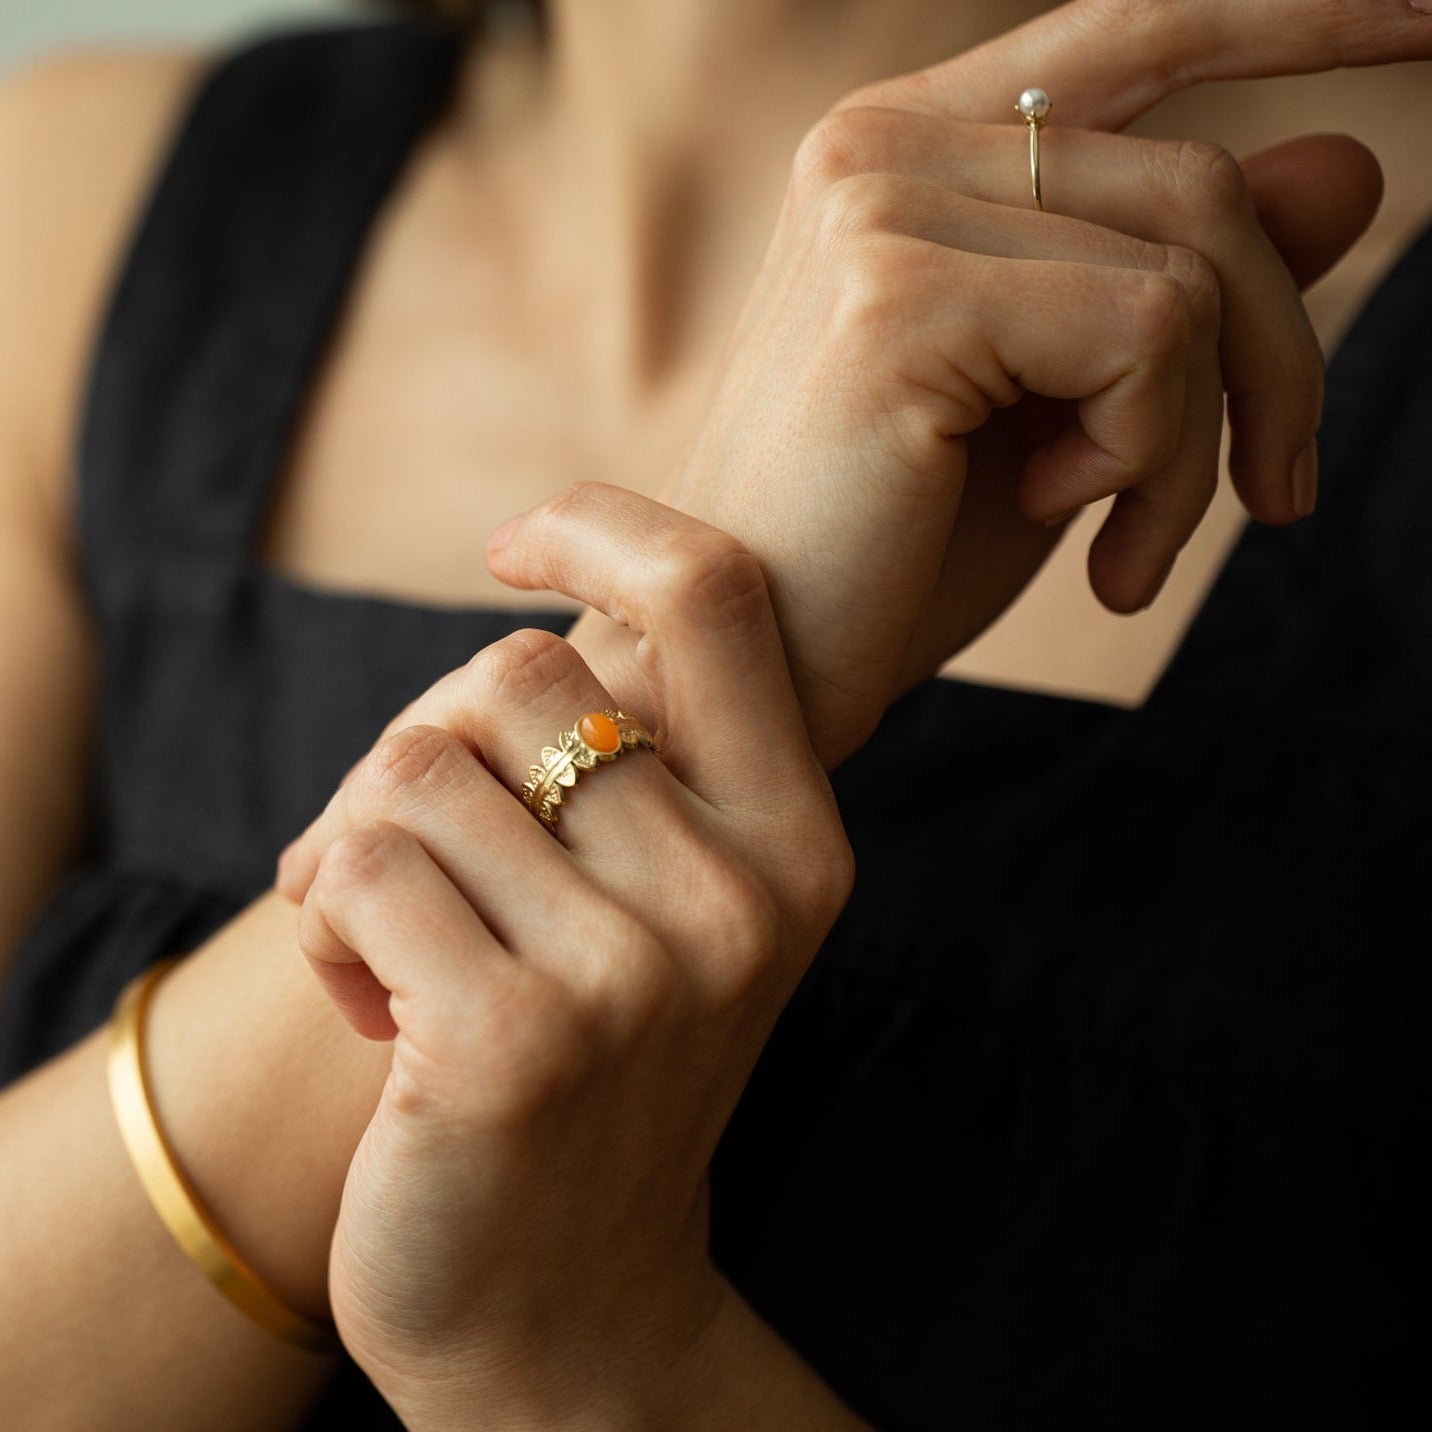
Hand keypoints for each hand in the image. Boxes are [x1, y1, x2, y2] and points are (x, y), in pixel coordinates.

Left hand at [274, 492, 860, 1427]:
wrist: (566, 1302)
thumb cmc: (597, 1072)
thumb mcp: (669, 914)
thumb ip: (632, 767)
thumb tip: (516, 609)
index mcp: (798, 844)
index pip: (716, 596)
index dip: (603, 524)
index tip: (515, 548)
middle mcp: (742, 899)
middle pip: (517, 675)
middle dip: (429, 743)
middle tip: (419, 847)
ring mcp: (639, 973)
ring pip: (418, 768)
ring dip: (362, 842)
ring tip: (393, 937)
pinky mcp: (516, 1041)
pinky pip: (359, 869)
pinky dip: (326, 917)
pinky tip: (365, 998)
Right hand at [560, 0, 1429, 767]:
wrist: (752, 671)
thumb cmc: (889, 557)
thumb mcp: (1069, 412)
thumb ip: (1190, 283)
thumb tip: (1352, 161)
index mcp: (901, 155)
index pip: (1131, 32)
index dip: (1295, 12)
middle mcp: (877, 144)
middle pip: (1197, 179)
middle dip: (1281, 359)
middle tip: (1277, 501)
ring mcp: (876, 205)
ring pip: (1192, 264)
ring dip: (1203, 438)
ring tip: (1128, 552)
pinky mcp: (894, 296)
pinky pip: (1148, 335)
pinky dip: (1155, 457)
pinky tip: (1077, 530)